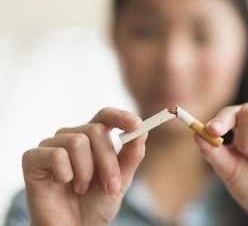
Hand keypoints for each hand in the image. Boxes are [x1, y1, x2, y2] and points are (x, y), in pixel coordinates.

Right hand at [22, 108, 146, 225]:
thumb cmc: (96, 203)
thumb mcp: (121, 180)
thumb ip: (131, 156)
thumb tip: (142, 131)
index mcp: (92, 138)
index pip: (105, 116)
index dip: (120, 116)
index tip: (137, 124)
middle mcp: (71, 136)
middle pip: (95, 130)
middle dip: (108, 161)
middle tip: (111, 187)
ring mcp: (51, 145)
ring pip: (77, 142)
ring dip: (86, 173)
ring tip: (81, 188)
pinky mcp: (32, 158)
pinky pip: (56, 155)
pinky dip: (65, 175)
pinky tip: (61, 184)